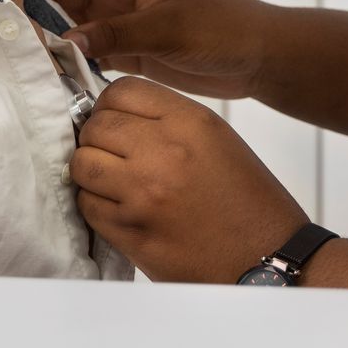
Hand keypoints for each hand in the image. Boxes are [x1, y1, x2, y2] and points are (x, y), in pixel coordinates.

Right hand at [32, 0, 278, 99]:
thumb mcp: (168, 28)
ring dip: (56, 44)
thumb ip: (117, 32)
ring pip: (77, 28)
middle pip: (66, 0)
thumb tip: (65, 39)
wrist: (260, 56)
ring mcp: (127, 24)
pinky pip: (94, 52)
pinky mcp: (134, 51)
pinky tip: (57, 83)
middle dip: (39, 18)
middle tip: (13, 48)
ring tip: (27, 68)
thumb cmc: (222, 28)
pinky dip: (76, 63)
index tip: (8, 8)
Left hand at [72, 77, 308, 282]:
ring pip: (82, 164)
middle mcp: (163, 152)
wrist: (265, 256)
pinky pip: (87, 205)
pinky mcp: (130, 232)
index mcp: (189, 122)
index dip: (111, 105)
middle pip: (95, 126)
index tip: (116, 120)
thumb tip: (116, 116)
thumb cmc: (246, 199)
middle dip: (98, 138)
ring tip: (114, 182)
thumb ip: (167, 121)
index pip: (120, 91)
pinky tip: (120, 209)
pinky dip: (96, 205)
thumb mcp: (216, 139)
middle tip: (114, 154)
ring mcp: (142, 194)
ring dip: (92, 172)